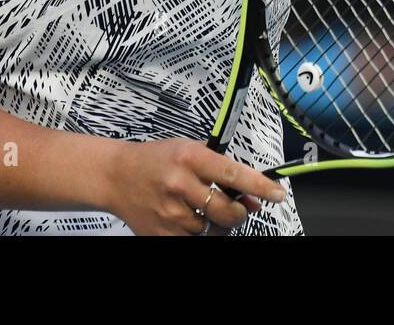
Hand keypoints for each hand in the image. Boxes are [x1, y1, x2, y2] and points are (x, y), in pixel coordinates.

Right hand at [103, 138, 284, 235]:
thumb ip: (222, 172)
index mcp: (189, 158)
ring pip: (213, 231)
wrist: (116, 176)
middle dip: (238, 212)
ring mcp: (169, 213)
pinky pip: (193, 242)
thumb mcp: (190, 152)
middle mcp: (179, 184)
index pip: (233, 174)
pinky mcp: (161, 234)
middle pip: (227, 211)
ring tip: (200, 208)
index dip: (260, 186)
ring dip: (215, 224)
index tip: (277, 194)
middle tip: (234, 207)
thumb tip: (253, 199)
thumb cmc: (156, 160)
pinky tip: (186, 219)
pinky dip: (197, 233)